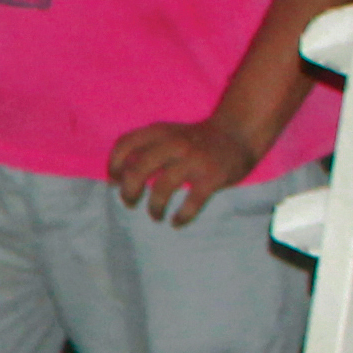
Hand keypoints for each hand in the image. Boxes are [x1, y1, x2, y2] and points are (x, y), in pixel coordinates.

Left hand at [107, 117, 262, 225]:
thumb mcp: (169, 134)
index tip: (114, 181)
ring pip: (161, 189)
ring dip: (154, 207)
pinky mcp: (212, 177)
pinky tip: (177, 221)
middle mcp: (174, 144)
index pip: (125, 144)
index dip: (114, 165)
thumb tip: (117, 178)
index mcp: (160, 131)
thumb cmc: (197, 139)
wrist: (238, 133)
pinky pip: (191, 203)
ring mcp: (194, 160)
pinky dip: (181, 216)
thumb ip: (146, 149)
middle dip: (129, 192)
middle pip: (138, 170)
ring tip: (155, 215)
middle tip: (130, 203)